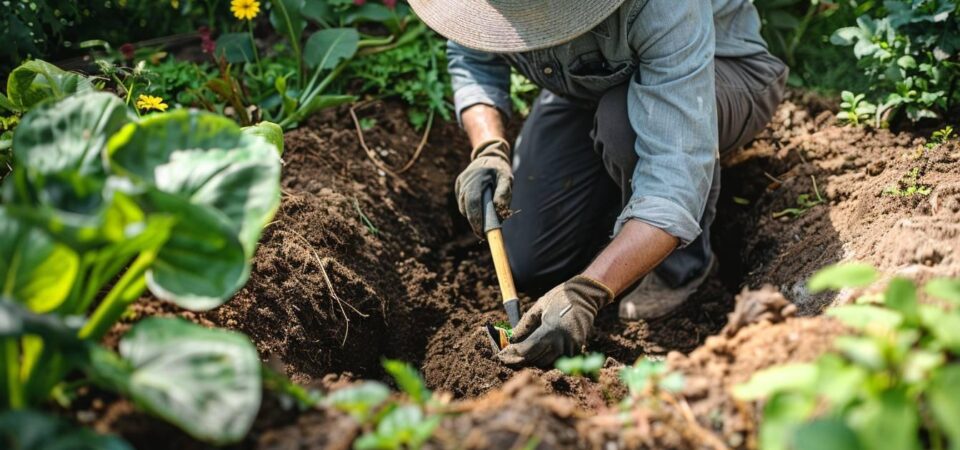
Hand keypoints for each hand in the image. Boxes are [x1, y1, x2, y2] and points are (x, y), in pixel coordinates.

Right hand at [455, 139, 511, 235]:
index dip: (476, 219)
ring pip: (463, 206)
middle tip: (482, 234)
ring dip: (473, 216)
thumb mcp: (507, 178)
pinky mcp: (458, 185)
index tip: (482, 233)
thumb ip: (504, 193)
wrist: (489, 156)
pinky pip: (463, 202)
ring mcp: (460, 182)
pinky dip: (470, 209)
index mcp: (477, 177)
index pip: (473, 202)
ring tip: (483, 221)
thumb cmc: (500, 170)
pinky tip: (479, 209)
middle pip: (466, 207)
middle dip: (474, 223)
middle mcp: (465, 180)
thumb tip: (498, 210)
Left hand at [497, 275, 613, 366]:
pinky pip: (560, 359)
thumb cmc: (558, 298)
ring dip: (537, 358)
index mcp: (550, 329)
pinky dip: (550, 357)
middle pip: (538, 359)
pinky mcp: (578, 347)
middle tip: (514, 353)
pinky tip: (544, 349)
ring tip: (529, 351)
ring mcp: (571, 346)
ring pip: (549, 361)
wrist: (584, 296)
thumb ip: (525, 324)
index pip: (529, 349)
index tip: (506, 353)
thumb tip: (512, 339)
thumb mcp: (539, 306)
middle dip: (525, 357)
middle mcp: (562, 341)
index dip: (516, 353)